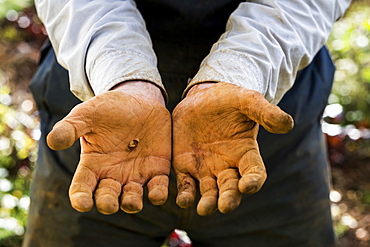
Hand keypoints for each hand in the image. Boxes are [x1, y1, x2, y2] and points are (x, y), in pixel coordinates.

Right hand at [47, 81, 170, 213]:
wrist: (139, 101)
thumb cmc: (109, 109)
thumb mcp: (87, 114)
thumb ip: (71, 127)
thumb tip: (53, 142)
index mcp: (92, 165)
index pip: (82, 187)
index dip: (81, 198)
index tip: (82, 203)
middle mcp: (113, 175)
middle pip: (107, 197)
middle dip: (107, 203)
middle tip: (109, 204)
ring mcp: (135, 175)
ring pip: (132, 198)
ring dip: (132, 203)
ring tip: (132, 202)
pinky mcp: (157, 171)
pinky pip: (157, 188)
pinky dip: (157, 194)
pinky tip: (157, 195)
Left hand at [173, 82, 292, 215]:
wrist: (201, 99)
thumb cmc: (229, 100)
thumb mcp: (247, 101)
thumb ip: (265, 112)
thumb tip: (288, 124)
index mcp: (245, 153)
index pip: (254, 172)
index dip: (253, 181)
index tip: (248, 186)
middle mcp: (227, 165)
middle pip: (231, 188)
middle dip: (229, 198)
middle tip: (225, 206)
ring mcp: (206, 168)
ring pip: (209, 192)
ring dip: (207, 202)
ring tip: (203, 209)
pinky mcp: (186, 167)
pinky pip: (186, 185)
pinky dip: (185, 194)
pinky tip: (182, 200)